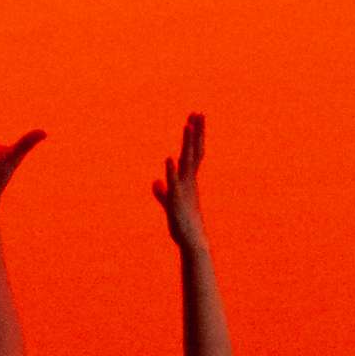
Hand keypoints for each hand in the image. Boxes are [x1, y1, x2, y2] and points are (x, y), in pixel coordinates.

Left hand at [151, 112, 206, 247]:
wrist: (192, 243)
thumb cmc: (182, 223)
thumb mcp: (169, 204)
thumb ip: (162, 191)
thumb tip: (155, 183)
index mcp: (189, 179)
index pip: (194, 152)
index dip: (196, 134)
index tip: (197, 116)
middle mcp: (189, 181)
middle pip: (194, 152)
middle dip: (196, 132)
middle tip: (199, 112)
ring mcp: (184, 189)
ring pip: (186, 163)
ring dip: (187, 144)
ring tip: (187, 127)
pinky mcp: (177, 202)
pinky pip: (174, 184)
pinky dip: (171, 171)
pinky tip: (169, 159)